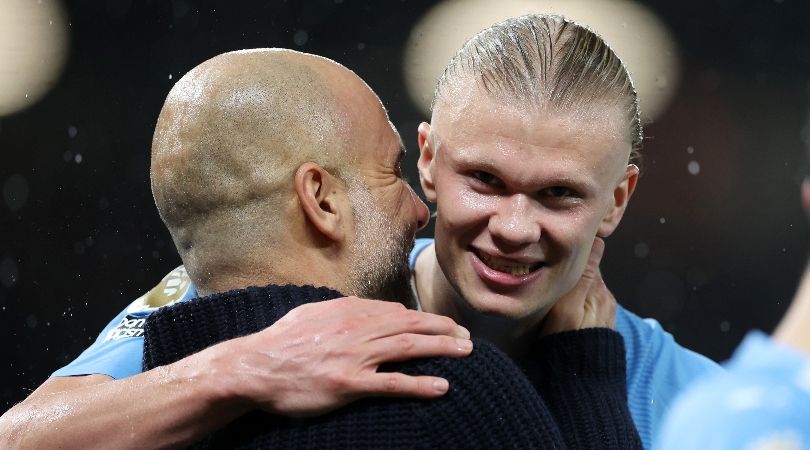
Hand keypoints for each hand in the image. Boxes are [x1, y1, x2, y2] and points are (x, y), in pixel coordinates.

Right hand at [196, 296, 472, 416]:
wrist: (255, 366)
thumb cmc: (280, 341)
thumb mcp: (311, 312)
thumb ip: (338, 308)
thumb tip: (356, 304)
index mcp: (349, 311)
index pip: (397, 311)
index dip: (424, 318)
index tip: (442, 324)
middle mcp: (357, 329)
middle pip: (411, 325)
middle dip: (443, 329)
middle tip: (467, 336)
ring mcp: (355, 356)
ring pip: (409, 348)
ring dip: (442, 349)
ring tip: (466, 352)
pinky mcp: (349, 383)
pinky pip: (392, 383)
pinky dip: (420, 384)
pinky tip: (441, 386)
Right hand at [539, 237, 615, 334]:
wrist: (580, 378)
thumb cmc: (567, 338)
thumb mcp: (569, 306)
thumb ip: (583, 275)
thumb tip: (598, 240)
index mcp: (599, 289)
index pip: (587, 260)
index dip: (572, 254)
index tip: (554, 251)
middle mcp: (606, 297)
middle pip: (587, 274)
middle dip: (573, 271)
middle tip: (551, 270)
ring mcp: (605, 312)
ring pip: (587, 289)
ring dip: (576, 286)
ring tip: (557, 289)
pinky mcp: (601, 324)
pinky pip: (588, 303)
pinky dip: (579, 300)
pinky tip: (567, 306)